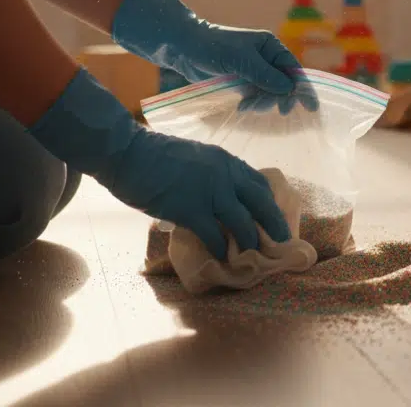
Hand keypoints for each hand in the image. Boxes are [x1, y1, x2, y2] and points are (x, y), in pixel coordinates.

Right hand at [30, 68, 290, 258]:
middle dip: (275, 224)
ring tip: (252, 256)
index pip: (258, 183)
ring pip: (242, 222)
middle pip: (261, 202)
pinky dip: (220, 249)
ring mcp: (209, 192)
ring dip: (250, 242)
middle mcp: (224, 174)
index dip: (269, 203)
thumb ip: (211, 175)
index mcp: (225, 160)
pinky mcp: (190, 209)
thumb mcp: (194, 158)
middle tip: (282, 242)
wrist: (127, 153)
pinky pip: (214, 235)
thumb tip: (218, 198)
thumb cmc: (153, 156)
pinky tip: (221, 258)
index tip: (274, 218)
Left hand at [110, 0, 316, 112]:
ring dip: (264, 102)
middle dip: (280, 97)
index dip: (303, 87)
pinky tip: (243, 106)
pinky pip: (256, 95)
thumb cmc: (213, 47)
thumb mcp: (241, 61)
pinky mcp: (241, 81)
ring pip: (269, 92)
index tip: (310, 107)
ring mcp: (253, 70)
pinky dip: (253, 103)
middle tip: (280, 112)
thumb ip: (265, 75)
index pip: (293, 68)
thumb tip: (289, 88)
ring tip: (248, 107)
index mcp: (270, 46)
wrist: (184, 48)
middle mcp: (265, 58)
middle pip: (283, 83)